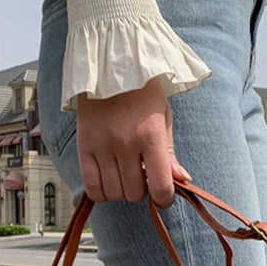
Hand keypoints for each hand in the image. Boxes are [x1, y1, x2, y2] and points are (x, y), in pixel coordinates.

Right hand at [76, 78, 190, 207]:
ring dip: (121, 191)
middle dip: (141, 190)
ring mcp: (103, 146)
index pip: (160, 186)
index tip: (163, 197)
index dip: (164, 199)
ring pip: (114, 193)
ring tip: (123, 174)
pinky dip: (101, 192)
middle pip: (135, 193)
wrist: (110, 67)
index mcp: (151, 136)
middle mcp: (126, 144)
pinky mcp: (84, 146)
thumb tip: (182, 181)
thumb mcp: (163, 118)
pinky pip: (92, 187)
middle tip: (140, 174)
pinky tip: (107, 181)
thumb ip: (170, 154)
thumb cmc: (143, 94)